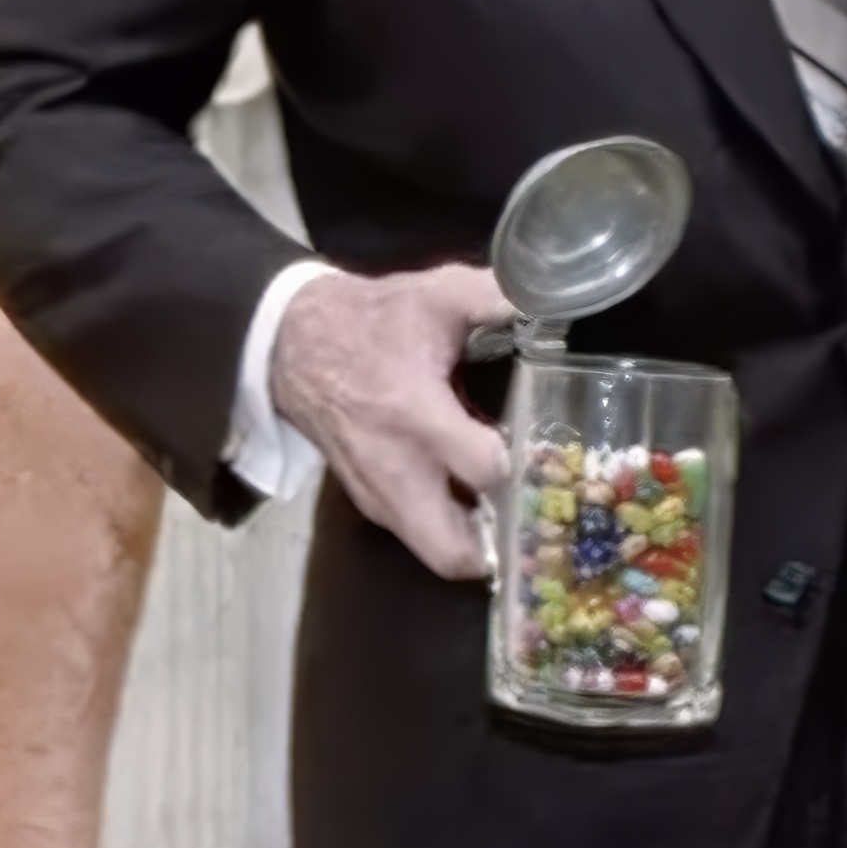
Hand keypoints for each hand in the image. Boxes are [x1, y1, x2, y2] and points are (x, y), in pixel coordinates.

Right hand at [269, 262, 510, 580]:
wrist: (294, 343)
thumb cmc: (372, 319)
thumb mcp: (437, 293)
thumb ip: (498, 296)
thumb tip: (552, 297)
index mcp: (416, 413)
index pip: (485, 468)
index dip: (518, 461)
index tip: (533, 445)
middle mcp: (395, 468)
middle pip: (452, 552)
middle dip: (497, 545)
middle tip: (524, 512)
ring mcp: (376, 493)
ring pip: (435, 555)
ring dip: (473, 539)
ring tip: (499, 504)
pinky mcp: (367, 501)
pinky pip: (416, 535)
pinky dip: (445, 525)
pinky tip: (462, 489)